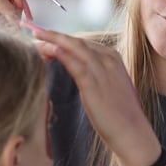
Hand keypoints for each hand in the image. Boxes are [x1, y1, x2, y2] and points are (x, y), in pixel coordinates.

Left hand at [25, 25, 162, 165]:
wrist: (132, 132)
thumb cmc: (119, 113)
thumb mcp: (109, 86)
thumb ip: (96, 73)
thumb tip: (80, 69)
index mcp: (112, 58)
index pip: (82, 42)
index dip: (62, 38)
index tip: (46, 36)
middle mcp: (108, 59)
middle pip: (76, 41)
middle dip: (54, 35)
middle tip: (34, 32)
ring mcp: (102, 70)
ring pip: (74, 48)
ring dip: (53, 40)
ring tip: (35, 37)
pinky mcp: (94, 84)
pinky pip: (76, 65)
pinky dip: (63, 55)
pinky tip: (50, 49)